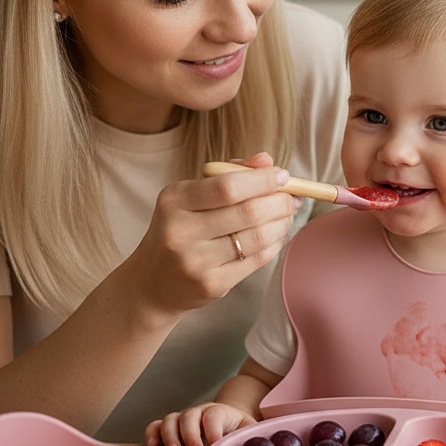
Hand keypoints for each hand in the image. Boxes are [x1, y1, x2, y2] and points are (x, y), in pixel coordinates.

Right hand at [124, 152, 298, 322]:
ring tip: (288, 214)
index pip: (227, 186)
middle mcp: (180, 231)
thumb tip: (267, 160)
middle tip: (293, 197)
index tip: (282, 175)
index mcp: (174, 200)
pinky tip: (278, 234)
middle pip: (248, 212)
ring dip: (282, 223)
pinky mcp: (211, 285)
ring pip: (257, 238)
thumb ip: (228, 174)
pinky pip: (256, 260)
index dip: (262, 180)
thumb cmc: (179, 228)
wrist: (152, 281)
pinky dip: (275, 244)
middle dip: (280, 202)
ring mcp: (195, 262)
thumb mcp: (191, 196)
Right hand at [146, 402, 256, 445]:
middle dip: (190, 434)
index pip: (213, 414)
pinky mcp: (172, 427)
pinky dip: (152, 432)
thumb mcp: (249, 431)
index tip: (214, 445)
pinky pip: (156, 424)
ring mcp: (184, 418)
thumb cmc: (239, 430)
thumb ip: (253, 439)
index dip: (212, 429)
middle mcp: (200, 412)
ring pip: (171, 418)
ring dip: (170, 435)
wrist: (229, 420)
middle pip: (189, 415)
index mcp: (221, 412)